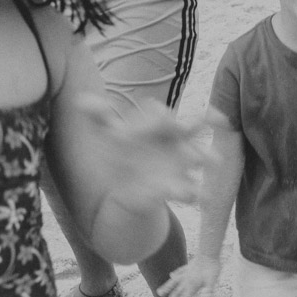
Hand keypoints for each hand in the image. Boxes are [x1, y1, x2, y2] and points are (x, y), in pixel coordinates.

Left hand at [89, 99, 205, 210]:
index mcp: (159, 123)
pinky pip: (191, 189)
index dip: (158, 116)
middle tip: (215, 119)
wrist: (128, 185)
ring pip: (201, 157)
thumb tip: (81, 100)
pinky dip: (195, 192)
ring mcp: (182, 163)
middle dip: (202, 121)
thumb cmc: (121, 152)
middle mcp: (176, 139)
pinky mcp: (180, 188)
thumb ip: (98, 117)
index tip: (151, 120)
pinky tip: (197, 196)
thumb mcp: (108, 135)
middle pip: (192, 125)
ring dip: (208, 157)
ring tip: (215, 161)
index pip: (162, 114)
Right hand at [158, 256, 220, 296]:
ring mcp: (186, 273)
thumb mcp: (213, 279)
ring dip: (167, 288)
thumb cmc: (213, 267)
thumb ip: (209, 289)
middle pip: (177, 293)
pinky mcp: (187, 267)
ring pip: (174, 282)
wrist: (210, 252)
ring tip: (159, 293)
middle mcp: (187, 280)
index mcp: (193, 285)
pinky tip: (171, 275)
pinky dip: (175, 274)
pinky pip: (179, 272)